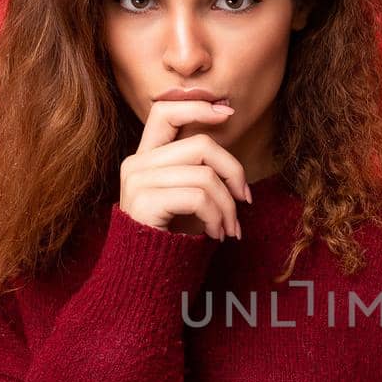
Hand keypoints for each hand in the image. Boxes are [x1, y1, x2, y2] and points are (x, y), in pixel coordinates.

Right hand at [117, 98, 252, 239]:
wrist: (148, 275)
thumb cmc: (173, 234)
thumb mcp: (188, 195)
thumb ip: (200, 168)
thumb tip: (234, 157)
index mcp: (145, 156)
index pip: (165, 111)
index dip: (197, 106)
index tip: (228, 113)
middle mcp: (136, 164)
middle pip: (201, 145)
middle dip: (234, 172)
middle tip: (245, 200)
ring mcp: (137, 182)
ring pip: (206, 176)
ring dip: (228, 207)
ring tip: (228, 228)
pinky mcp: (145, 201)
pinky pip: (199, 197)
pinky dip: (216, 217)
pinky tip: (215, 235)